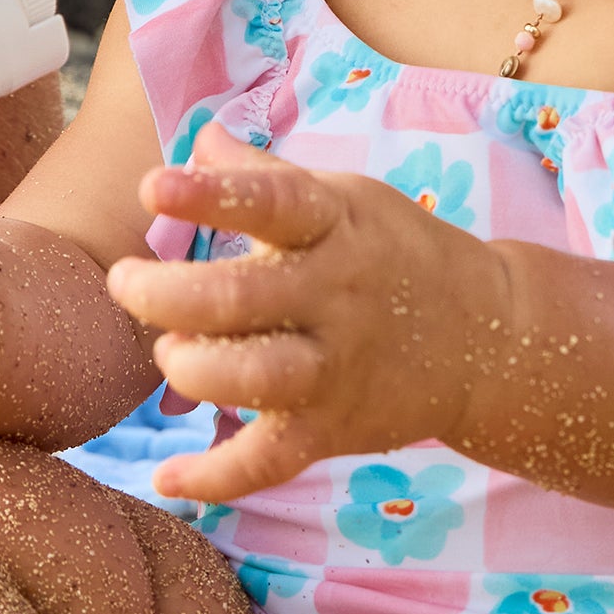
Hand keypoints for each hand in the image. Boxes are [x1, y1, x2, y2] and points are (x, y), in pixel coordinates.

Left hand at [111, 125, 504, 503]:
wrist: (488, 336)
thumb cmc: (396, 253)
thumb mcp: (346, 198)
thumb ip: (266, 173)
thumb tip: (200, 136)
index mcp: (335, 225)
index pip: (272, 202)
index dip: (211, 195)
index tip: (154, 186)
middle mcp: (336, 294)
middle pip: (240, 298)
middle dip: (165, 294)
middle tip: (125, 282)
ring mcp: (337, 366)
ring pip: (254, 377)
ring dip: (192, 368)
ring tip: (169, 353)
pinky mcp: (335, 428)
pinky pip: (270, 462)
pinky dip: (215, 477)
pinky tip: (167, 476)